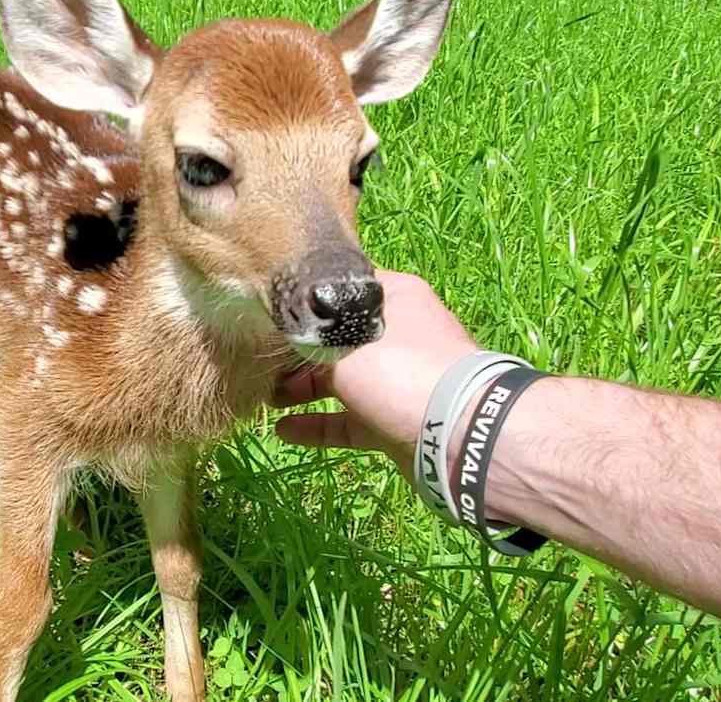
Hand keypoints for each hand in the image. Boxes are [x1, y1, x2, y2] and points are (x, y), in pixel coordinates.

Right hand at [272, 271, 477, 475]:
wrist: (462, 435)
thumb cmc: (399, 370)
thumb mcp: (342, 342)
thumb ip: (308, 335)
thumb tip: (280, 330)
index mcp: (393, 296)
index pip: (339, 285)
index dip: (300, 297)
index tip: (262, 310)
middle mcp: (397, 332)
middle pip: (336, 336)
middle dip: (296, 350)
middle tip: (258, 360)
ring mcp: (398, 378)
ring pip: (341, 379)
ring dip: (304, 388)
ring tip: (266, 396)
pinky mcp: (395, 419)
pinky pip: (348, 418)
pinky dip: (318, 423)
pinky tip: (284, 429)